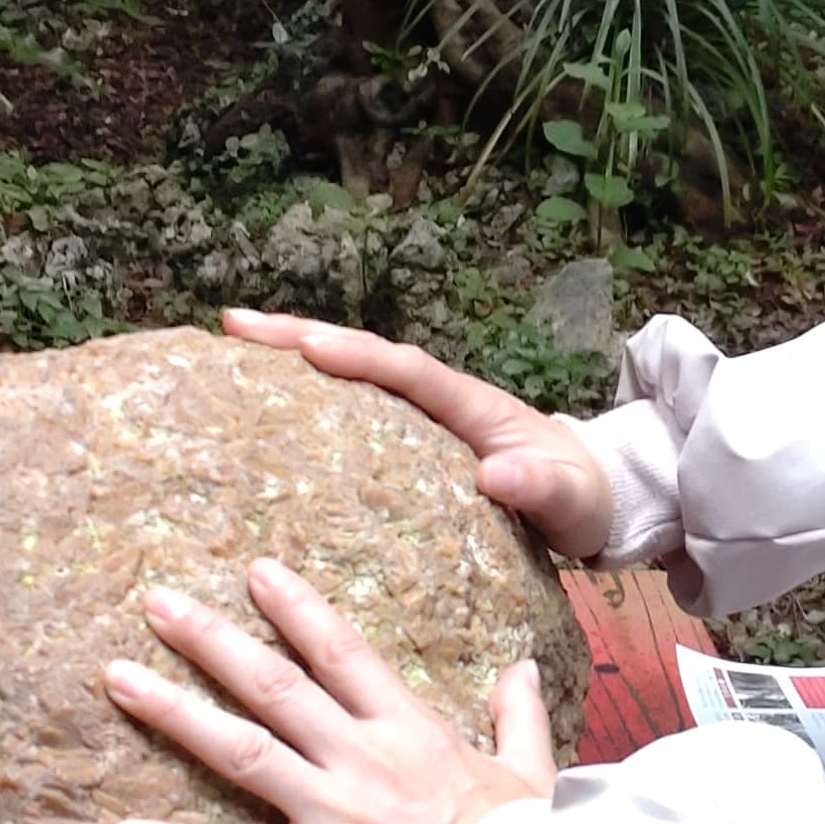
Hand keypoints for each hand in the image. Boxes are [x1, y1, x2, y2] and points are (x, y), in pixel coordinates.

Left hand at [104, 561, 555, 823]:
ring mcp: (333, 814)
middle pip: (273, 686)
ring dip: (174, 712)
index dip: (296, 608)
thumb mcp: (530, 769)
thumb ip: (518, 714)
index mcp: (409, 731)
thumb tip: (523, 667)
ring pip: (240, 750)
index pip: (342, 652)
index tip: (255, 571)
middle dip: (211, 640)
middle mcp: (361, 759)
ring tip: (118, 676)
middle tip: (157, 603)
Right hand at [224, 307, 614, 561]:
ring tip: (232, 344)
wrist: (592, 496)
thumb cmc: (580, 497)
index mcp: (473, 407)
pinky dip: (311, 394)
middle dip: (301, 336)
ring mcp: (423, 415)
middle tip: (234, 324)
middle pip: (364, 355)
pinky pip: (354, 406)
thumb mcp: (570, 500)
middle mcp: (441, 399)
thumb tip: (497, 475)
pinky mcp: (411, 438)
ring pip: (353, 373)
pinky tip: (264, 402)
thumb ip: (540, 487)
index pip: (409, 371)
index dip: (360, 356)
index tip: (309, 346)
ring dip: (295, 355)